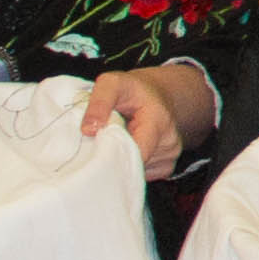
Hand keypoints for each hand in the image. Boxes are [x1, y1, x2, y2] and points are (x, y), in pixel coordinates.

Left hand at [78, 63, 208, 177]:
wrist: (156, 95)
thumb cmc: (133, 90)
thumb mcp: (112, 84)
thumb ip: (99, 103)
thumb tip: (88, 130)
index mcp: (159, 121)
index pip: (136, 153)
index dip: (112, 154)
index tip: (96, 147)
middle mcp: (170, 142)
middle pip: (134, 165)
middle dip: (113, 158)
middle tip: (101, 142)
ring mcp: (170, 157)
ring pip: (136, 171)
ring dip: (120, 161)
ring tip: (116, 142)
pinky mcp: (166, 167)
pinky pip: (141, 175)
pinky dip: (128, 165)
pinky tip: (126, 149)